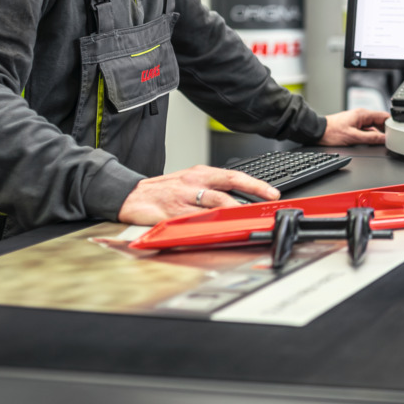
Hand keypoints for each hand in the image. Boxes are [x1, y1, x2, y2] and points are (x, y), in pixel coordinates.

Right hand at [118, 164, 278, 224]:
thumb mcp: (189, 182)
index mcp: (200, 174)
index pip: (234, 175)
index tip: (272, 192)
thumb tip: (238, 198)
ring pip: (215, 203)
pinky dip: (210, 225)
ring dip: (234, 211)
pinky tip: (220, 230)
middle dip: (252, 193)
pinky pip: (195, 220)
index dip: (255, 184)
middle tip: (268, 203)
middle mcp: (194, 183)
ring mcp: (184, 198)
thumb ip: (211, 188)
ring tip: (249, 218)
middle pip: (228, 186)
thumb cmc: (163, 190)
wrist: (131, 195)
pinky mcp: (172, 213)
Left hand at [320, 108, 387, 145]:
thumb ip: (370, 138)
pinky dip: (370, 134)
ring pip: (373, 126)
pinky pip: (366, 129)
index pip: (383, 116)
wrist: (317, 132)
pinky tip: (370, 141)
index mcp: (362, 114)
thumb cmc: (331, 133)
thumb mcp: (353, 137)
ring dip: (377, 133)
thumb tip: (384, 139)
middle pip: (379, 121)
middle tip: (390, 139)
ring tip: (381, 141)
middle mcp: (361, 115)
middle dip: (385, 129)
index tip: (395, 132)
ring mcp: (357, 120)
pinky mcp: (353, 125)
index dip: (391, 124)